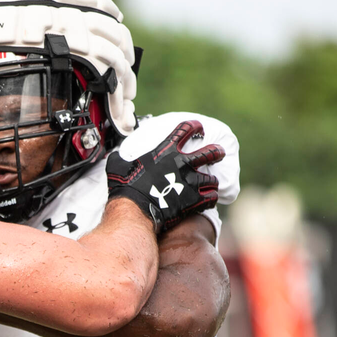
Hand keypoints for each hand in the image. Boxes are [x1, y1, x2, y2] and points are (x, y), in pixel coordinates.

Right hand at [106, 120, 223, 232]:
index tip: (199, 128)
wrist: (134, 210)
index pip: (185, 130)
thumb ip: (121, 157)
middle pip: (209, 152)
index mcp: (166, 151)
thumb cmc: (125, 187)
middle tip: (220, 152)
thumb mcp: (118, 164)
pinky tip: (209, 200)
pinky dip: (211, 199)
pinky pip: (210, 198)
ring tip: (211, 184)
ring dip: (212, 182)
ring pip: (212, 179)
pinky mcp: (193, 201)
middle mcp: (182, 163)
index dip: (194, 127)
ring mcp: (190, 182)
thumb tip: (116, 157)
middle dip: (217, 151)